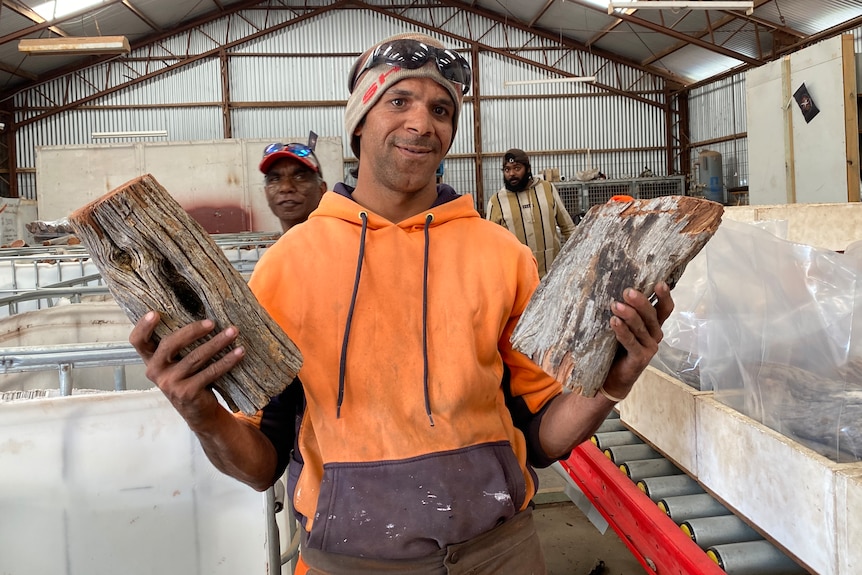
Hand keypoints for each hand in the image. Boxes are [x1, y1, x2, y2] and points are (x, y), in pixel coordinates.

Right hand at [129, 311, 245, 428]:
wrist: (199, 412)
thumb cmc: (190, 379)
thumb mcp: (178, 363)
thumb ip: (179, 345)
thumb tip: (203, 314)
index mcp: (151, 360)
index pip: (138, 342)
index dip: (143, 327)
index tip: (154, 313)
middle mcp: (156, 372)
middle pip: (170, 344)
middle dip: (192, 331)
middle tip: (212, 322)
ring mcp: (170, 384)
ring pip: (195, 357)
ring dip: (217, 343)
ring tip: (233, 332)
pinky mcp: (187, 393)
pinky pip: (210, 372)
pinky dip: (227, 360)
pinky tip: (239, 352)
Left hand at [603, 281, 673, 396]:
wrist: (613, 377)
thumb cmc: (617, 346)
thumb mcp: (623, 326)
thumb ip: (625, 311)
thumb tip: (613, 287)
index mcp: (654, 324)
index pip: (664, 308)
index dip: (664, 296)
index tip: (660, 283)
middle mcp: (655, 334)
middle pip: (651, 315)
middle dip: (640, 302)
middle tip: (627, 291)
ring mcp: (649, 348)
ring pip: (641, 327)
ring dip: (628, 315)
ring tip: (615, 305)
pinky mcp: (640, 359)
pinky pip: (631, 342)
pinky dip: (622, 331)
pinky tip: (614, 322)